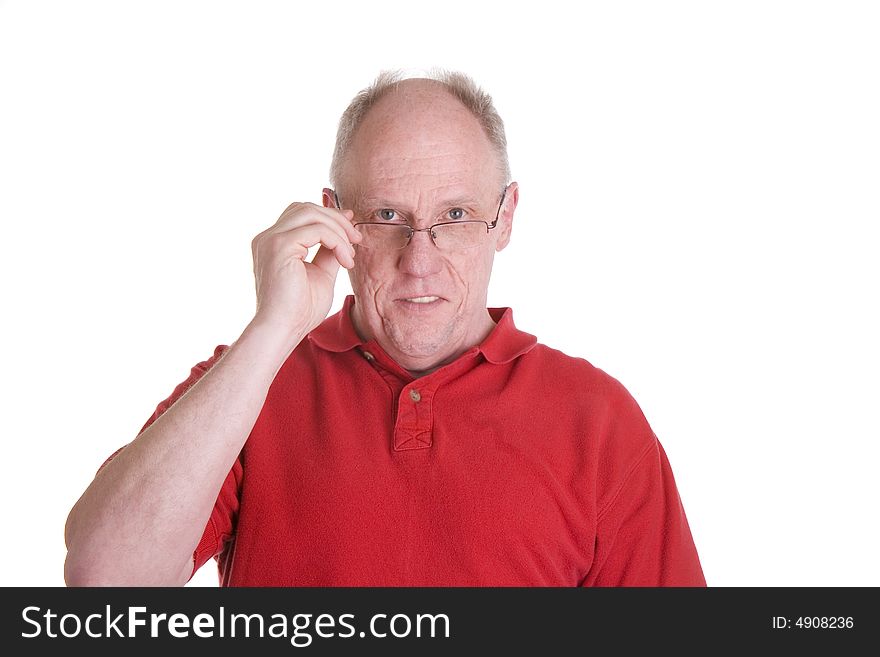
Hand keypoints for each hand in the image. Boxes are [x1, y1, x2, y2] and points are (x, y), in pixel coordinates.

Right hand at [249, 202, 361, 343]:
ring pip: (311, 213)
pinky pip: (316, 230)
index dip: (329, 215)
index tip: (352, 228)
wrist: (283, 330)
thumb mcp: (321, 274)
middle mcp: (267, 237)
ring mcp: (270, 240)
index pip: (301, 213)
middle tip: (356, 239)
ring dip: (338, 229)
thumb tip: (344, 234)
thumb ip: (329, 252)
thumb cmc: (300, 311)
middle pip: (306, 208)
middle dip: (336, 219)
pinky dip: (337, 241)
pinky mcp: (279, 246)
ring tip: (350, 254)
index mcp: (274, 243)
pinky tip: (345, 261)